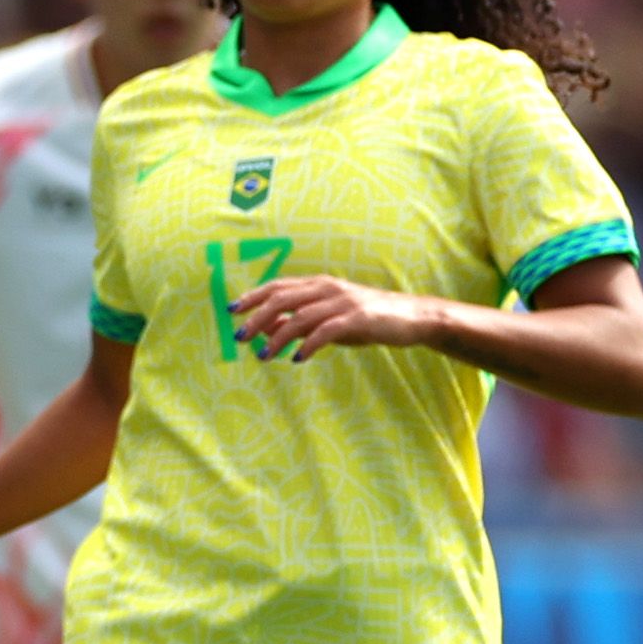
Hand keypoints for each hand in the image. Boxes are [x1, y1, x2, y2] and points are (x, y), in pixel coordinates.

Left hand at [229, 273, 441, 363]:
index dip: (252, 297)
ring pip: (301, 316)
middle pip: (283, 298)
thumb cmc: (364, 319)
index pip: (277, 287)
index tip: (231, 310)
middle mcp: (328, 288)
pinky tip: (297, 358)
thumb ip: (295, 322)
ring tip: (263, 356)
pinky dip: (308, 344)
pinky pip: (327, 330)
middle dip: (257, 317)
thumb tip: (261, 329)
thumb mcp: (325, 319)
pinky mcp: (358, 318)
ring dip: (278, 337)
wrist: (411, 318)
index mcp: (318, 285)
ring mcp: (344, 302)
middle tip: (239, 337)